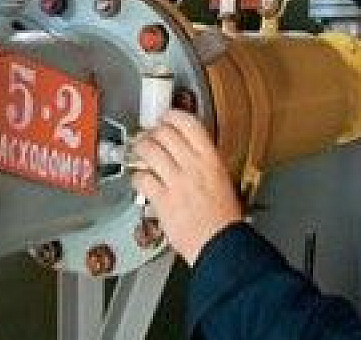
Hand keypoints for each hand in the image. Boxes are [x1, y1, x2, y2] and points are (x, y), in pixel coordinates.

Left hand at [130, 110, 242, 265]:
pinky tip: (141, 181)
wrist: (220, 244)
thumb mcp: (222, 180)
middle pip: (164, 133)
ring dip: (140, 149)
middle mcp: (193, 166)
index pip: (188, 124)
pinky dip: (137, 177)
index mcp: (211, 159)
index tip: (165, 118)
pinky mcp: (162, 200)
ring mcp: (176, 182)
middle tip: (147, 137)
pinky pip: (141, 178)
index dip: (172, 116)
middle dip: (151, 132)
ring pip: (149, 150)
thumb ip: (203, 163)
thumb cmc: (223, 218)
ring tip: (138, 153)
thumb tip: (186, 152)